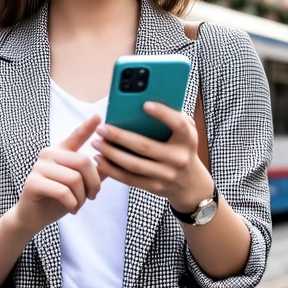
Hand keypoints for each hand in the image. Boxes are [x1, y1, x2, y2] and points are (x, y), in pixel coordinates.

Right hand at [6, 114, 102, 235]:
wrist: (33, 217)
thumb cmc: (57, 200)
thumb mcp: (80, 185)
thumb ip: (94, 173)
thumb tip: (112, 162)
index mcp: (60, 152)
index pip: (76, 136)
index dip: (87, 127)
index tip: (99, 117)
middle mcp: (49, 154)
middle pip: (83, 162)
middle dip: (94, 183)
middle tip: (92, 197)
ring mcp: (39, 167)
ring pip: (74, 179)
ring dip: (82, 197)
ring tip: (78, 205)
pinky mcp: (33, 182)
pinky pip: (63, 192)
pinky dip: (72, 204)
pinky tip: (71, 209)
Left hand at [93, 101, 213, 211]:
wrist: (191, 184)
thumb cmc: (182, 148)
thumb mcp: (186, 131)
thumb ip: (173, 116)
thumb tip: (146, 100)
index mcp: (188, 139)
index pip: (178, 124)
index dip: (163, 114)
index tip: (145, 104)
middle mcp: (179, 158)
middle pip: (145, 147)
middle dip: (120, 137)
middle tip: (101, 129)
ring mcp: (167, 175)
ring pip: (134, 165)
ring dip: (111, 154)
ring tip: (96, 143)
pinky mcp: (155, 187)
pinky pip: (130, 179)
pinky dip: (112, 170)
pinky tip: (100, 160)